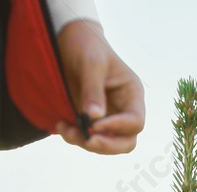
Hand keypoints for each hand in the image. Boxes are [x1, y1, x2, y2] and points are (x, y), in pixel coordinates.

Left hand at [54, 21, 143, 153]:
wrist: (70, 41)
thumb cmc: (86, 46)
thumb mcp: (90, 63)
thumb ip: (92, 90)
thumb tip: (94, 117)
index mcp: (132, 94)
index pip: (135, 122)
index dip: (118, 127)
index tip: (94, 125)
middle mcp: (123, 109)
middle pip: (126, 142)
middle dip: (106, 145)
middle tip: (86, 139)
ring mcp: (107, 118)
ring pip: (107, 145)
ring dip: (86, 143)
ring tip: (66, 129)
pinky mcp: (90, 121)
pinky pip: (87, 139)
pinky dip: (75, 137)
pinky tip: (61, 125)